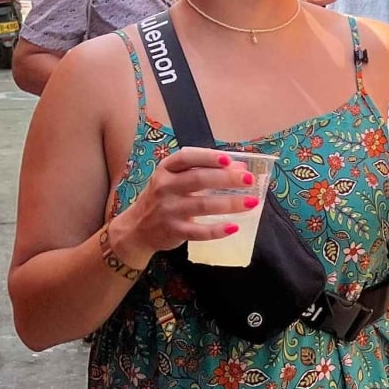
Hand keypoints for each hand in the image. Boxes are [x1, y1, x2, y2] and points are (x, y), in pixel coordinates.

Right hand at [108, 148, 258, 262]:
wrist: (137, 228)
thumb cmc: (164, 198)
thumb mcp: (176, 179)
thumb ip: (204, 171)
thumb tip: (241, 168)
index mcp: (166, 169)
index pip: (186, 158)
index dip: (208, 157)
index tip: (229, 159)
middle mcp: (165, 187)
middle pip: (198, 179)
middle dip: (226, 178)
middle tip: (249, 180)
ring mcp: (168, 210)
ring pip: (202, 205)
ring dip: (229, 203)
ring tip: (252, 202)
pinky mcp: (173, 231)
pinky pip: (198, 231)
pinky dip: (217, 230)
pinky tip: (234, 227)